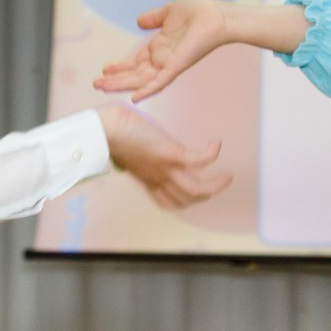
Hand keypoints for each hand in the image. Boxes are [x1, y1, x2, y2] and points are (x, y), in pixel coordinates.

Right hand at [94, 0, 231, 100]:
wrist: (215, 15)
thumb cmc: (198, 12)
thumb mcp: (168, 12)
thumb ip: (153, 18)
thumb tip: (139, 21)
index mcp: (159, 48)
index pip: (135, 61)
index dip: (120, 66)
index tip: (104, 70)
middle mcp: (161, 59)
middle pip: (134, 74)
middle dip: (115, 79)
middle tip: (95, 84)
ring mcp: (168, 65)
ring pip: (141, 80)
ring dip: (122, 85)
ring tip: (102, 88)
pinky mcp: (176, 67)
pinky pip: (159, 82)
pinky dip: (147, 91)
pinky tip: (134, 99)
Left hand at [98, 105, 231, 210]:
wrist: (103, 130)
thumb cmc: (109, 134)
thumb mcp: (121, 153)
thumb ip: (127, 160)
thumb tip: (121, 162)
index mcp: (147, 178)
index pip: (167, 200)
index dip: (184, 200)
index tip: (195, 189)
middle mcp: (157, 177)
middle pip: (186, 200)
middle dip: (205, 194)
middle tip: (219, 182)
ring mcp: (164, 168)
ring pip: (197, 191)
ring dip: (216, 185)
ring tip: (228, 176)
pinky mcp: (170, 154)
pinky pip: (199, 161)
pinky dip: (211, 154)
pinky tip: (216, 144)